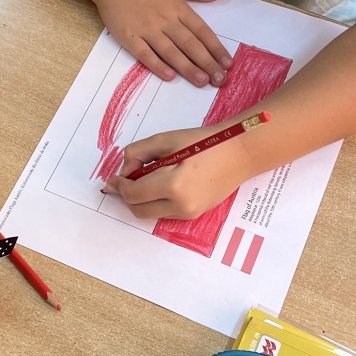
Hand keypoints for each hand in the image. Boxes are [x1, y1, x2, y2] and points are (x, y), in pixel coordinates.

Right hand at [93, 0, 231, 86]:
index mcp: (178, 7)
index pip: (202, 31)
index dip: (216, 48)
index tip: (228, 63)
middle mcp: (166, 20)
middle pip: (190, 45)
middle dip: (207, 63)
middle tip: (220, 80)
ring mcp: (147, 30)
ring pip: (171, 52)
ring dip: (188, 68)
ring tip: (202, 81)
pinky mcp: (129, 37)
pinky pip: (145, 54)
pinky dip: (157, 65)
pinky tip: (170, 76)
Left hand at [103, 124, 251, 220]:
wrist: (239, 153)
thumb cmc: (203, 142)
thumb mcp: (165, 140)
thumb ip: (137, 153)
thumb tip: (123, 172)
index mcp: (173, 186)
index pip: (133, 194)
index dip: (120, 185)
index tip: (116, 176)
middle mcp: (181, 206)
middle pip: (138, 209)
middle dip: (128, 195)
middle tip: (129, 177)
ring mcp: (190, 213)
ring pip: (150, 213)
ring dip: (142, 199)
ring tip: (150, 176)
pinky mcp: (195, 215)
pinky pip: (165, 212)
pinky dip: (157, 201)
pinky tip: (163, 182)